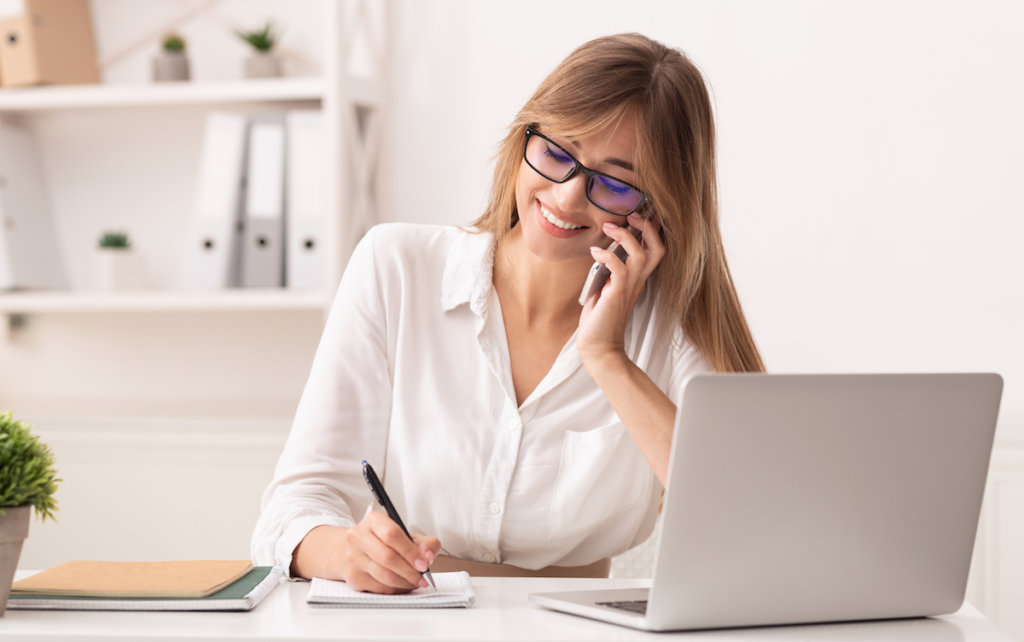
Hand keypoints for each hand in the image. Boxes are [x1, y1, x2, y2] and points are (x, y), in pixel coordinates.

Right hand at [291, 512, 441, 593]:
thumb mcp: (404, 535)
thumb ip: (424, 543)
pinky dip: (394, 589)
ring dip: (404, 583)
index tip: (424, 563)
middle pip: (387, 557)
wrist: (348, 550)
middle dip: (409, 571)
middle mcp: (358, 536)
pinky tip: (402, 585)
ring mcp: (352, 557)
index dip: (410, 551)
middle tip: (422, 577)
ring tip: (415, 582)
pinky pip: (378, 587)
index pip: (392, 534)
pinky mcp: (351, 576)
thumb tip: (428, 556)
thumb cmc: (382, 542)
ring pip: (383, 575)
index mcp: (374, 520)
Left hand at [577, 212, 664, 363]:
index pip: (656, 250)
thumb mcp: (605, 287)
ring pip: (640, 254)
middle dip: (648, 227)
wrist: (599, 346)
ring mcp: (629, 287)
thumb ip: (608, 270)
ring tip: (608, 227)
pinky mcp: (616, 294)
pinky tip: (595, 251)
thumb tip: (601, 249)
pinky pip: (619, 268)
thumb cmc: (600, 318)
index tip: (638, 214)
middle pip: (657, 248)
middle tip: (630, 215)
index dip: (653, 230)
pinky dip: (607, 255)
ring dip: (625, 236)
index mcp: (638, 278)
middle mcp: (638, 281)